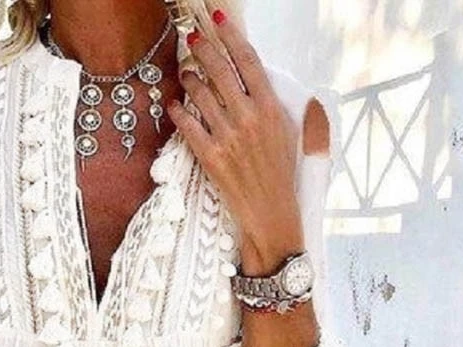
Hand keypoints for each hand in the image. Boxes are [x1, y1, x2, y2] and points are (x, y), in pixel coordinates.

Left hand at [168, 13, 304, 274]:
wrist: (271, 211)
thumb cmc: (281, 172)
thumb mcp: (288, 132)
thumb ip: (273, 102)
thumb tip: (258, 76)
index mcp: (271, 108)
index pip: (248, 62)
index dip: (231, 37)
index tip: (218, 19)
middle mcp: (249, 119)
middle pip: (221, 72)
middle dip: (204, 49)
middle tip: (192, 37)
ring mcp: (229, 138)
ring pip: (202, 96)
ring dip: (189, 79)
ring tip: (185, 72)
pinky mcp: (212, 158)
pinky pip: (190, 127)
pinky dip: (179, 112)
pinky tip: (174, 104)